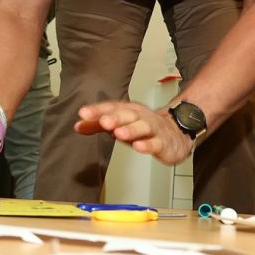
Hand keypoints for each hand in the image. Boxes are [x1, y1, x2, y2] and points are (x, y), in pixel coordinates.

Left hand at [74, 101, 193, 165]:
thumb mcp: (119, 124)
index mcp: (128, 111)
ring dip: (131, 129)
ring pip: (143, 127)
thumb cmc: (143, 128)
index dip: (97, 110)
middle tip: (104, 121)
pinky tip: (140, 147)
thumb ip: (98, 124)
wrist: (175, 133)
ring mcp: (153, 129)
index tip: (83, 114)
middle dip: (115, 117)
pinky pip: (156, 143)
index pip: (111, 108)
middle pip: (127, 114)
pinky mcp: (163, 143)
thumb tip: (78, 125)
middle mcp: (140, 116)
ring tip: (119, 134)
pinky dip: (148, 145)